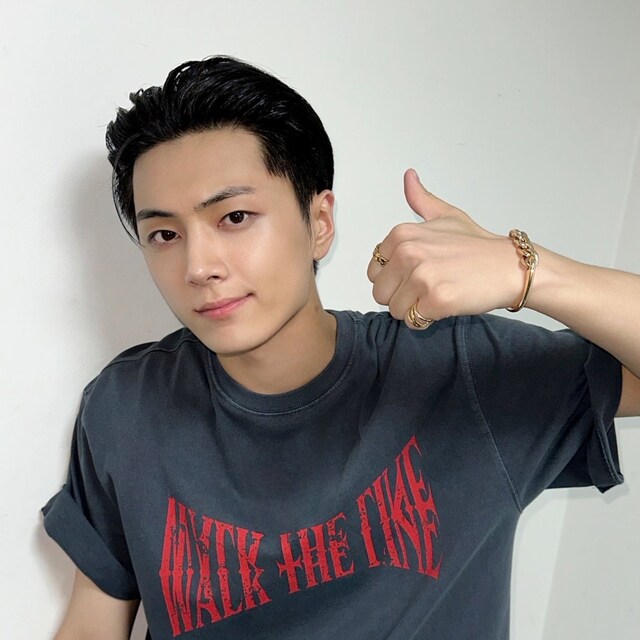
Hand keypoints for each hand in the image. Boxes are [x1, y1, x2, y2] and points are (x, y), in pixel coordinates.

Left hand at [367, 169, 522, 328]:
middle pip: (381, 293)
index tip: (417, 273)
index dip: (394, 279)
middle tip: (428, 287)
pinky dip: (427, 319)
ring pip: (395, 310)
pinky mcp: (436, 299)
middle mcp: (408, 252)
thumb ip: (421, 200)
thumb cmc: (478, 246)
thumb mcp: (446, 216)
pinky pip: (413, 321)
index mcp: (402, 234)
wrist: (509, 267)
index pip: (374, 272)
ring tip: (438, 294)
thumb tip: (409, 176)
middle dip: (401, 296)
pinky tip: (445, 304)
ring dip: (414, 309)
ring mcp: (422, 275)